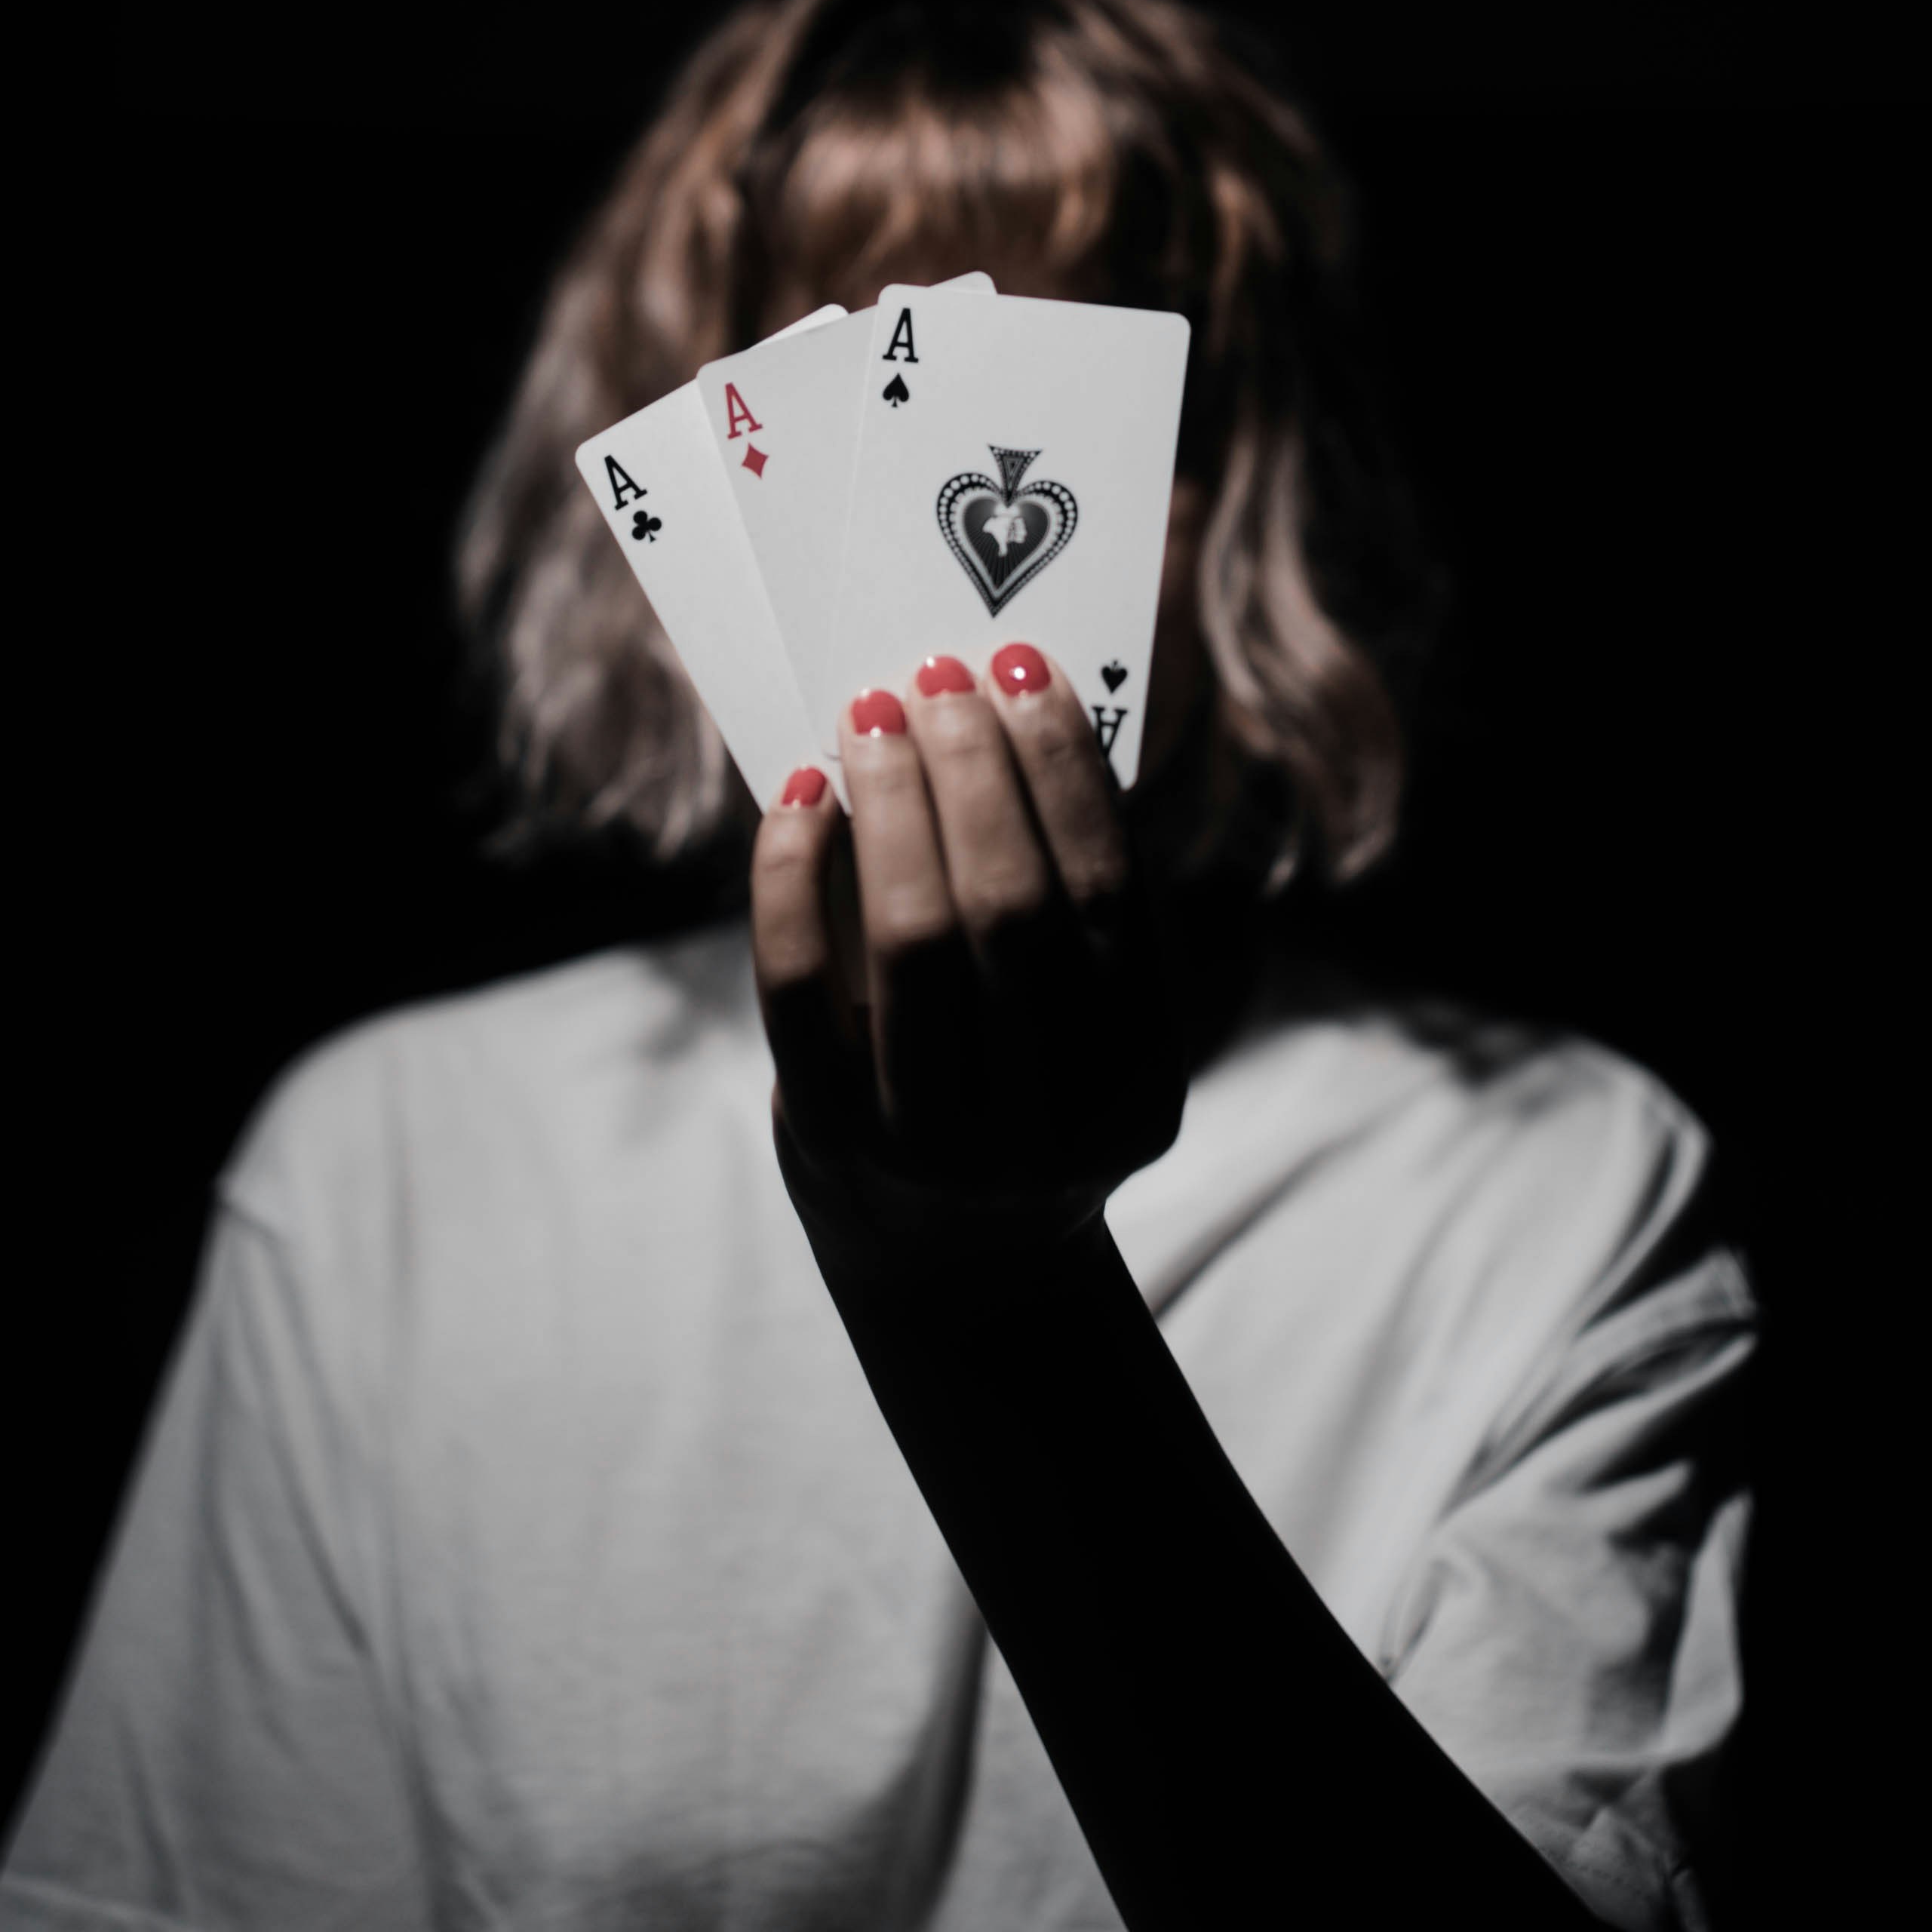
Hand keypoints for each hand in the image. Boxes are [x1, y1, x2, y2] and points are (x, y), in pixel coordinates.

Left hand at [751, 645, 1186, 1268]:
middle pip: (1011, 909)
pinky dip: (791, 876)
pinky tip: (803, 798)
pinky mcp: (829, 1143)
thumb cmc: (1021, 1094)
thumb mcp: (1078, 1028)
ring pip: (910, 940)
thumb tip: (1002, 721)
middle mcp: (1050, 1131)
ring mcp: (936, 1149)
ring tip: (873, 716)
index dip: (1063, 770)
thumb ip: (1061, 906)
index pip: (1108, 895)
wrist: (949, 1261)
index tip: (1023, 670)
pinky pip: (796, 985)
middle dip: (973, 771)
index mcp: (1140, 1088)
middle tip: (938, 674)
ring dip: (891, 803)